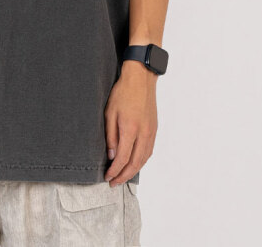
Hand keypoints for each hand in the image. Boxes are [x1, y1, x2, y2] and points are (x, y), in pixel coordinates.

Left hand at [104, 60, 157, 184]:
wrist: (141, 79)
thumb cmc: (123, 92)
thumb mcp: (109, 113)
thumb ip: (111, 136)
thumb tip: (112, 156)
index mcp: (130, 129)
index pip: (123, 158)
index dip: (114, 171)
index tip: (107, 177)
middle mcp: (143, 133)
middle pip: (135, 163)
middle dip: (123, 176)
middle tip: (113, 183)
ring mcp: (151, 132)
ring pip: (144, 159)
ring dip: (133, 171)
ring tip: (122, 176)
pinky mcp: (154, 129)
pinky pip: (149, 151)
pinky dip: (141, 161)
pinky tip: (134, 164)